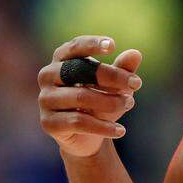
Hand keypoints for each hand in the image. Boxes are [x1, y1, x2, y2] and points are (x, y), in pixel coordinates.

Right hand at [37, 35, 142, 157]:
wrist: (87, 137)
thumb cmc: (101, 101)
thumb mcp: (115, 85)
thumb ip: (123, 69)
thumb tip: (135, 54)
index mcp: (62, 59)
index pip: (75, 47)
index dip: (91, 44)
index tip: (112, 46)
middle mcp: (48, 75)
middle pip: (79, 70)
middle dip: (112, 76)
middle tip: (136, 83)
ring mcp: (45, 99)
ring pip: (81, 96)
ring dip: (110, 101)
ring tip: (130, 103)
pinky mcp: (48, 123)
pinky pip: (78, 122)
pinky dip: (103, 126)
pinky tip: (120, 130)